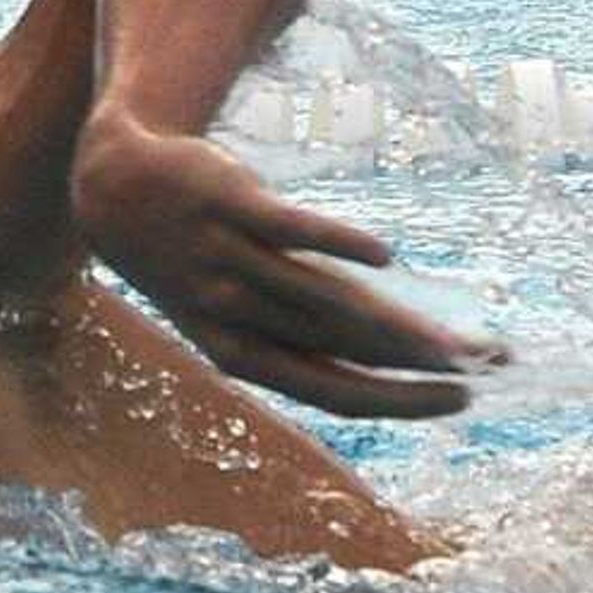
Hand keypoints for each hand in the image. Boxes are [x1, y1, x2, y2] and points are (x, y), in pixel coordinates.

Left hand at [69, 110, 489, 418]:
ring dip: (395, 320)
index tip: (459, 399)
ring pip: (325, 300)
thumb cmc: (194, 257)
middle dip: (415, 365)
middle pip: (341, 349)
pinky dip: (338, 244)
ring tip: (453, 335)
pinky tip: (386, 258)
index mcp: (242, 356)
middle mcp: (237, 317)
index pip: (334, 391)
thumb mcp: (238, 305)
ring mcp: (231, 261)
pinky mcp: (230, 204)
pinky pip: (291, 230)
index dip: (398, 400)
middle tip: (479, 369)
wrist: (113, 191)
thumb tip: (392, 345)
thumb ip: (307, 324)